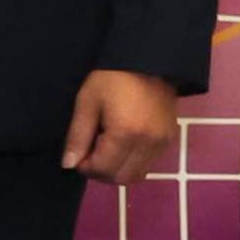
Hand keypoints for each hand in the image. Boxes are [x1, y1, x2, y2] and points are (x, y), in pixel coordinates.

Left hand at [59, 69, 178, 185]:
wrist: (148, 61)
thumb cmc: (112, 78)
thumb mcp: (87, 102)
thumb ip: (78, 135)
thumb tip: (68, 164)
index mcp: (127, 133)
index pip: (104, 169)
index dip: (86, 167)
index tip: (77, 155)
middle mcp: (149, 143)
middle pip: (122, 178)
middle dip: (101, 172)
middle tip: (90, 153)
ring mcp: (163, 143)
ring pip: (137, 175)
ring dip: (117, 169)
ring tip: (106, 146)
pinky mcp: (170, 140)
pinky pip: (148, 164)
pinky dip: (131, 162)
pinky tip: (121, 143)